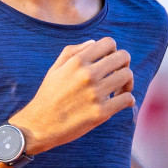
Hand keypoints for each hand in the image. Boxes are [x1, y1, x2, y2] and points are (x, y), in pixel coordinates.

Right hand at [11, 38, 134, 153]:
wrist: (39, 125)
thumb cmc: (48, 96)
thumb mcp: (54, 69)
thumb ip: (72, 52)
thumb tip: (93, 42)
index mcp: (76, 62)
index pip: (109, 43)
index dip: (112, 50)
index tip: (108, 61)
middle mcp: (87, 75)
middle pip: (123, 57)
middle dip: (123, 64)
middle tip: (117, 74)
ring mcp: (95, 93)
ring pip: (127, 76)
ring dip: (127, 82)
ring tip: (119, 90)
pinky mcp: (101, 112)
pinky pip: (128, 99)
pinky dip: (128, 100)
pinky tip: (120, 102)